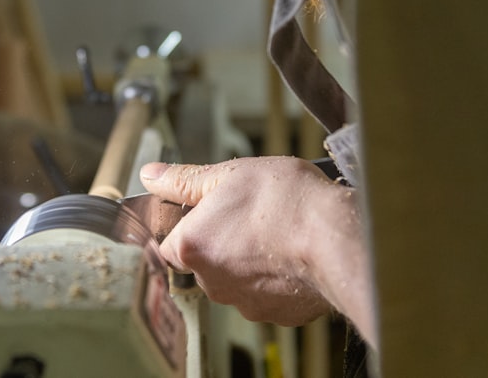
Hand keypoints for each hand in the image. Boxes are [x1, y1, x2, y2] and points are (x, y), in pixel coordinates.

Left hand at [140, 156, 367, 329]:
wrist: (337, 238)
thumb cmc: (285, 201)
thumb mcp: (229, 174)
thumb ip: (184, 179)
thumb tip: (150, 175)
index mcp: (192, 247)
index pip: (170, 244)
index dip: (188, 226)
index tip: (209, 213)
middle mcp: (212, 282)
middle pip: (205, 262)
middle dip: (222, 242)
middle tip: (249, 216)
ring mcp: (246, 303)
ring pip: (237, 280)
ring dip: (250, 260)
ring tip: (276, 232)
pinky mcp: (278, 314)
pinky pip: (269, 294)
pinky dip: (277, 277)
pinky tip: (293, 254)